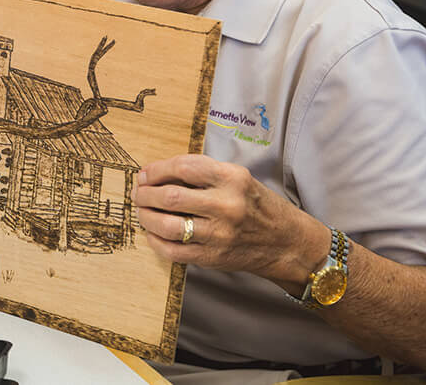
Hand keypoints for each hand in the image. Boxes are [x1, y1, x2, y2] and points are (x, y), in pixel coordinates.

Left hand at [134, 154, 328, 291]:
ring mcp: (219, 234)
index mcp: (232, 178)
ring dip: (146, 217)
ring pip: (167, 225)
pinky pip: (173, 251)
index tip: (145, 174)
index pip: (183, 167)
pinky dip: (156, 242)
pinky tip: (152, 234)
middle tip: (138, 193)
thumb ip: (201, 173)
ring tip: (142, 212)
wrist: (286, 242)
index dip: (156, 170)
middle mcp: (226, 205)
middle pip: (169, 197)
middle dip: (145, 194)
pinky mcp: (213, 257)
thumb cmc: (256, 205)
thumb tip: (156, 173)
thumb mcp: (237, 178)